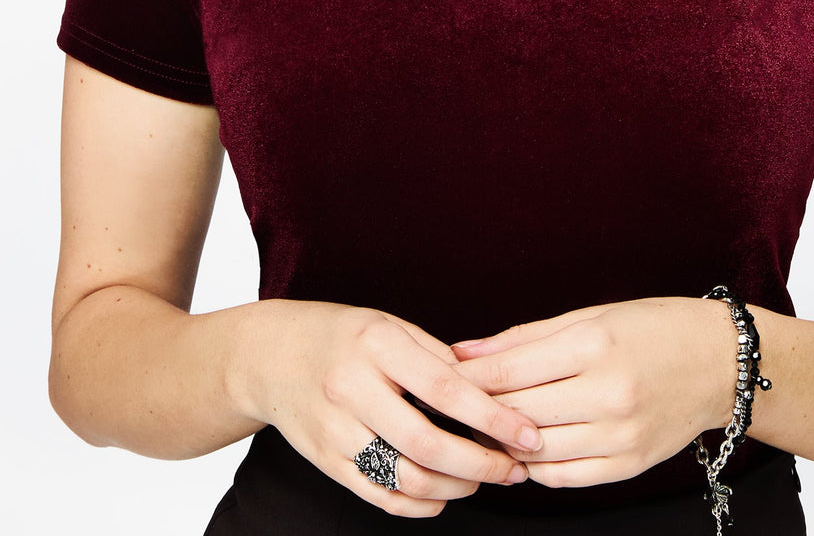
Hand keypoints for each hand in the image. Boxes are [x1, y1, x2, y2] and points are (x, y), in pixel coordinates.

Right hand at [236, 301, 540, 516]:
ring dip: (455, 488)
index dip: (493, 417)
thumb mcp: (388, 325)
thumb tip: (488, 389)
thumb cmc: (341, 334)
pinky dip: (419, 504)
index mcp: (377, 344)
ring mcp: (335, 430)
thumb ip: (434, 356)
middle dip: (481, 464)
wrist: (268, 356)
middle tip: (514, 468)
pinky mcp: (326, 461)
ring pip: (405, 478)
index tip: (528, 433)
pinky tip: (443, 494)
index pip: (445, 389)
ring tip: (482, 479)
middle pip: (428, 445)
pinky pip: (380, 495)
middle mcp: (353, 389)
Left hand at [450, 297, 735, 487]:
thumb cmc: (651, 328)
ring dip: (503, 443)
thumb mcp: (589, 316)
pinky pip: (564, 477)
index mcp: (594, 345)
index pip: (511, 371)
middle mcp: (608, 392)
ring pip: (537, 450)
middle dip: (479, 412)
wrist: (719, 362)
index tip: (441, 376)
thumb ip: (523, 338)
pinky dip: (536, 467)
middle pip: (519, 413)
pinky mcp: (630, 465)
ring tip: (483, 429)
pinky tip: (525, 449)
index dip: (469, 378)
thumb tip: (464, 352)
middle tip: (451, 407)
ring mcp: (621, 434)